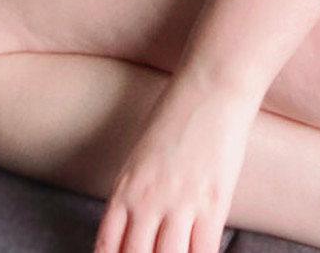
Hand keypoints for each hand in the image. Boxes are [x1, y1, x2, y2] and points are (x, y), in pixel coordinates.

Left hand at [93, 72, 257, 252]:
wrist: (212, 84)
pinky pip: (203, 252)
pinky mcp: (214, 202)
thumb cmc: (177, 112)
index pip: (106, 250)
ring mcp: (181, 203)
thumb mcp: (141, 154)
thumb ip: (135, 193)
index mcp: (124, 189)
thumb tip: (138, 228)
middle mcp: (147, 201)